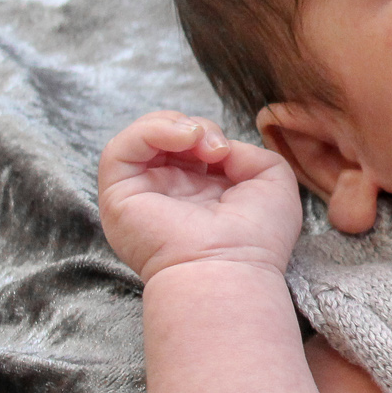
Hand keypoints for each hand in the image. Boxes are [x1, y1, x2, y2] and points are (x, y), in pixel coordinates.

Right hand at [98, 112, 302, 281]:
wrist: (231, 268)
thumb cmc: (257, 237)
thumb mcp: (272, 179)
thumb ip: (248, 150)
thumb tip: (217, 145)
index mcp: (203, 192)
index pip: (194, 145)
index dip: (211, 134)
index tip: (230, 152)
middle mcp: (170, 193)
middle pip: (167, 136)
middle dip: (195, 126)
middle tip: (217, 148)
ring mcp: (143, 194)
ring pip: (140, 137)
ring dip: (173, 124)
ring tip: (198, 139)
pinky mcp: (119, 196)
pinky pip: (120, 149)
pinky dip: (150, 130)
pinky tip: (183, 138)